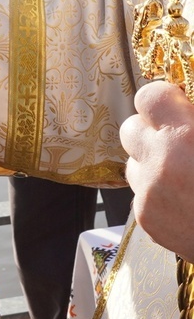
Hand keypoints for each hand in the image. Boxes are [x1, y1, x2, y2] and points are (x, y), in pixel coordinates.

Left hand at [120, 81, 193, 261]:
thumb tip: (190, 105)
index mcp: (184, 138)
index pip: (148, 97)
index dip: (164, 99)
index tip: (179, 104)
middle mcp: (159, 165)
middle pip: (131, 130)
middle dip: (153, 130)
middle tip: (181, 138)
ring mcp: (149, 196)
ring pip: (134, 164)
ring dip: (153, 163)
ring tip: (186, 171)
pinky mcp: (147, 221)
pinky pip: (142, 195)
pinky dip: (159, 193)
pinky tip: (188, 199)